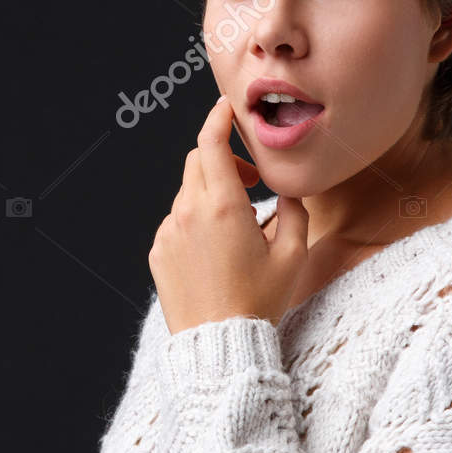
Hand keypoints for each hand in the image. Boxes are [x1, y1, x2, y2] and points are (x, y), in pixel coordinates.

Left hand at [149, 95, 310, 333]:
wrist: (218, 344)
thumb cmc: (258, 301)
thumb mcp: (292, 254)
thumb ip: (293, 211)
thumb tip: (288, 191)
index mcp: (222, 206)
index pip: (212, 143)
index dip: (218, 118)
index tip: (226, 108)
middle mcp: (188, 212)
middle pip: (198, 161)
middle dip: (223, 160)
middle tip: (249, 182)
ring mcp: (168, 232)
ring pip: (187, 193)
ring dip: (210, 195)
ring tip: (236, 229)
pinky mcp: (158, 252)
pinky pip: (176, 222)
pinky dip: (195, 222)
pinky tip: (215, 252)